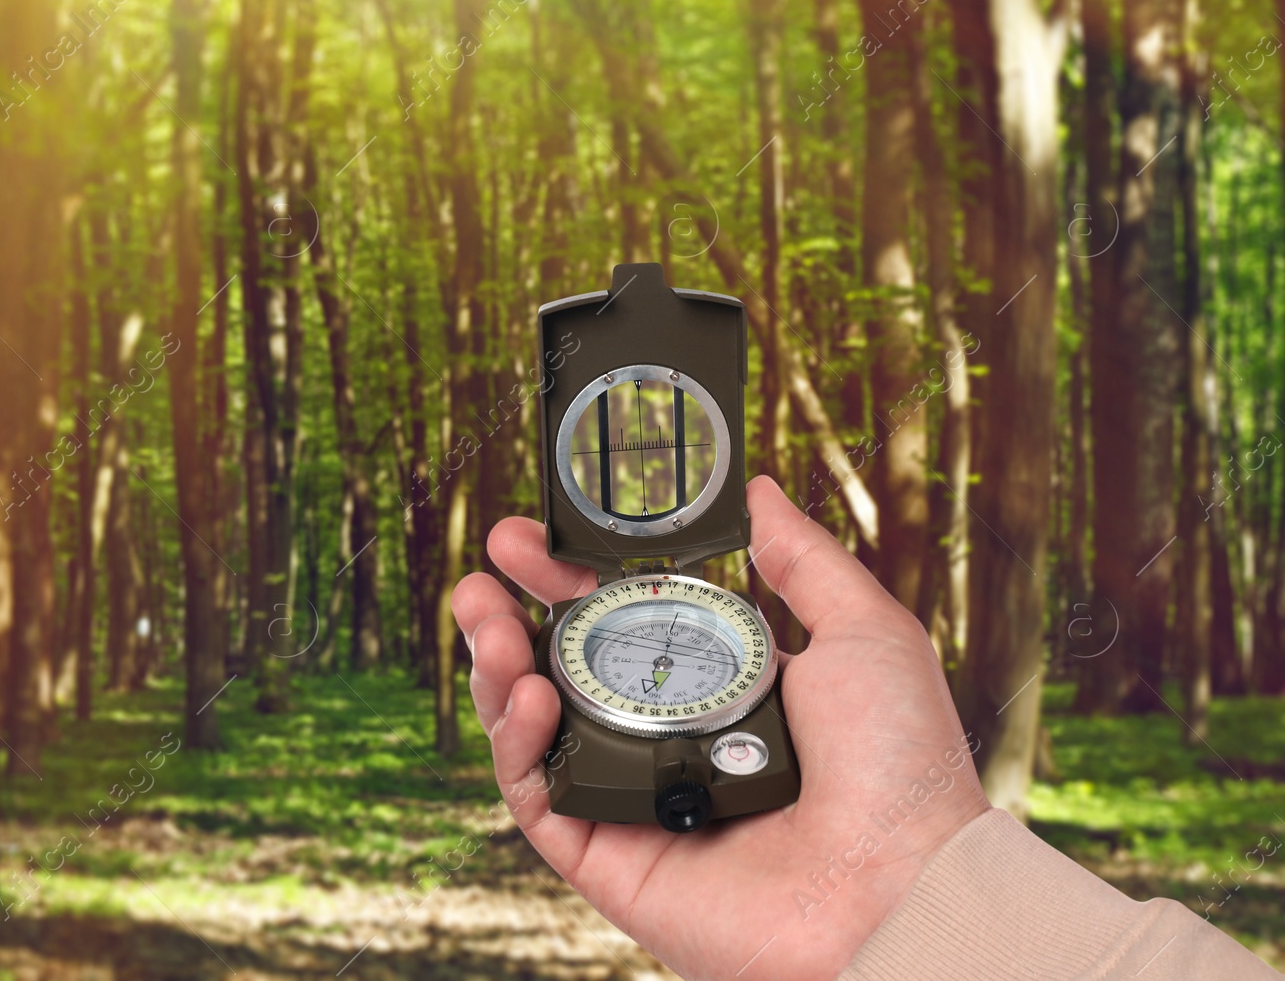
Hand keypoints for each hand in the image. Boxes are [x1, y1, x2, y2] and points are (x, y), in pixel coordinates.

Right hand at [452, 476, 989, 980]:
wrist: (901, 890)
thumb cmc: (899, 768)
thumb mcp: (862, 632)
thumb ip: (802, 560)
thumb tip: (756, 491)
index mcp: (718, 691)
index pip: (620, 622)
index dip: (569, 578)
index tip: (531, 536)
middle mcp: (667, 744)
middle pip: (561, 673)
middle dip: (509, 619)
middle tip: (482, 576)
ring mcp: (634, 802)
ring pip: (533, 732)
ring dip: (496, 672)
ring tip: (487, 621)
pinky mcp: (609, 859)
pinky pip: (538, 799)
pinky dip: (515, 745)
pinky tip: (530, 697)